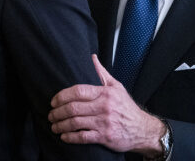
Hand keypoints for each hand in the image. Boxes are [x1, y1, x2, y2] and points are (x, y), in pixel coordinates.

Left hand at [48, 54, 166, 155]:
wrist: (142, 129)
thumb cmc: (127, 107)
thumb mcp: (116, 87)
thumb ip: (102, 73)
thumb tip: (92, 58)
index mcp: (105, 93)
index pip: (79, 91)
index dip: (62, 96)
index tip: (54, 101)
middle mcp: (104, 107)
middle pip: (74, 108)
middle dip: (58, 112)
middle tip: (51, 115)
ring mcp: (104, 122)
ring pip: (75, 123)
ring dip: (61, 125)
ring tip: (54, 126)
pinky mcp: (105, 137)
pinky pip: (83, 137)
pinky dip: (70, 137)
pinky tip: (64, 137)